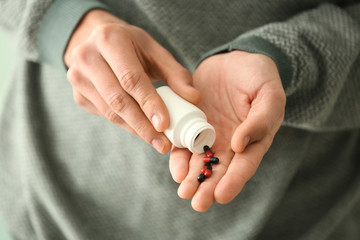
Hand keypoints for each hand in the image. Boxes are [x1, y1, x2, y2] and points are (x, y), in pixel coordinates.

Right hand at [65, 10, 199, 152]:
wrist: (101, 43)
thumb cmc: (133, 47)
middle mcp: (87, 56)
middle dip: (143, 125)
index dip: (148, 103)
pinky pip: (105, 116)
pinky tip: (142, 131)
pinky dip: (126, 126)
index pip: (130, 78)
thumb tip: (194, 99)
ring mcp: (78, 77)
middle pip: (117, 99)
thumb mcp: (156, 52)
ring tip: (157, 142)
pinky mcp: (78, 94)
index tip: (164, 124)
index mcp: (109, 39)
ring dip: (135, 130)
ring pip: (110, 111)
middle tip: (162, 143)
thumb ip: (177, 75)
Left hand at [169, 51, 285, 210]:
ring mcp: (210, 135)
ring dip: (192, 179)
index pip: (244, 165)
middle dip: (208, 188)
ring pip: (200, 162)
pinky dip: (179, 158)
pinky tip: (176, 170)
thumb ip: (261, 120)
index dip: (233, 182)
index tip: (221, 196)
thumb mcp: (268, 93)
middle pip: (219, 171)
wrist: (235, 60)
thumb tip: (240, 145)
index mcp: (253, 139)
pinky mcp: (192, 125)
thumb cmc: (258, 76)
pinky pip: (184, 145)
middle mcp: (230, 143)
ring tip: (183, 190)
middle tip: (198, 202)